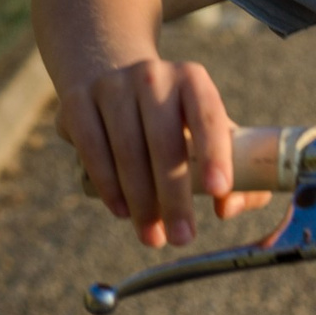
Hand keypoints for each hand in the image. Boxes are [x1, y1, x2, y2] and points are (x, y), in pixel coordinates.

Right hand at [58, 56, 268, 248]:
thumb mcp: (208, 133)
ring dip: (141, 202)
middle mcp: (152, 76)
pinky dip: (108, 185)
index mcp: (192, 80)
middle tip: (183, 238)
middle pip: (165, 143)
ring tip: (153, 236)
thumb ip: (238, 174)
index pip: (208, 116)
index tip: (219, 191)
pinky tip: (122, 212)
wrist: (113, 80)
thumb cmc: (174, 120)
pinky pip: (91, 148)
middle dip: (175, 199)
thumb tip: (225, 208)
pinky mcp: (77, 101)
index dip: (215, 153)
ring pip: (127, 151)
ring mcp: (112, 86)